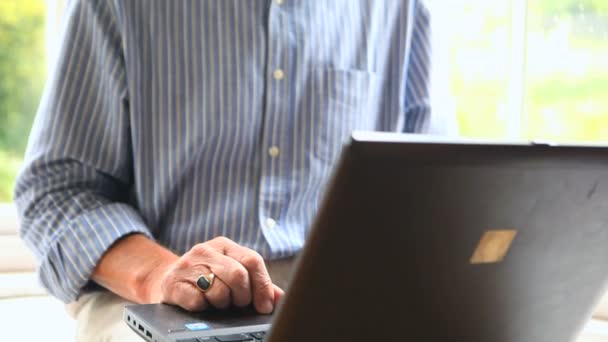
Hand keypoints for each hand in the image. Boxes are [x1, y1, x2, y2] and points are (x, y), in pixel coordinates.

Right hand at [144, 237, 284, 312]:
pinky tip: (200, 303)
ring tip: (216, 302)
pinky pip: (197, 300)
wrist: (167, 280)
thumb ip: (257, 283)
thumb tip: (281, 298)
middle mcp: (206, 250)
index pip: (252, 260)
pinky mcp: (173, 283)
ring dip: (222, 303)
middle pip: (238, 275)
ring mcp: (188, 265)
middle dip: (242, 297)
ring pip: (219, 290)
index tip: (264, 306)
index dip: (262, 286)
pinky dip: (203, 307)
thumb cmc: (206, 279)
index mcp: (225, 246)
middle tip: (237, 304)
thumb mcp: (231, 273)